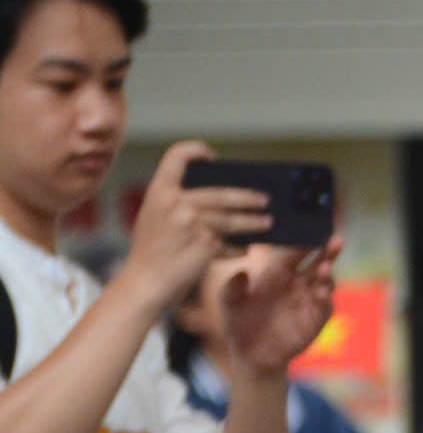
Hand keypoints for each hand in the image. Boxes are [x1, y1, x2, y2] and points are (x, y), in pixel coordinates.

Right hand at [119, 143, 272, 312]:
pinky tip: (246, 249)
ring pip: (233, 218)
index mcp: (159, 192)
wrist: (144, 282)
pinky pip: (231, 242)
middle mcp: (175, 203)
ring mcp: (191, 223)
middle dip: (247, 197)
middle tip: (265, 199)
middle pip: (221, 192)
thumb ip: (179, 202)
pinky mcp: (205, 244)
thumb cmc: (152, 250)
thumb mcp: (155, 216)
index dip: (195, 150)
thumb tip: (224, 194)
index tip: (212, 157)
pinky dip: (239, 247)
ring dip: (254, 221)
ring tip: (268, 222)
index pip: (176, 156)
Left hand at [218, 237, 342, 378]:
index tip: (312, 227)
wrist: (250, 355)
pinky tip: (322, 293)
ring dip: (328, 273)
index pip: (296, 251)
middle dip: (329, 250)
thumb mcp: (228, 303)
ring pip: (326, 281)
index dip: (304, 240)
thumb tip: (241, 273)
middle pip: (319, 261)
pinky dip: (326, 298)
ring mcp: (309, 300)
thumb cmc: (239, 323)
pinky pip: (325, 306)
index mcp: (278, 273)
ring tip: (324, 267)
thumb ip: (232, 288)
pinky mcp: (315, 319)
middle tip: (337, 239)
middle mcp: (298, 283)